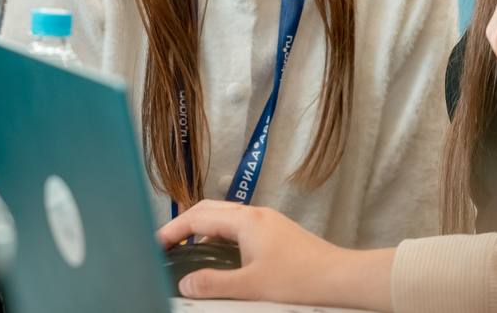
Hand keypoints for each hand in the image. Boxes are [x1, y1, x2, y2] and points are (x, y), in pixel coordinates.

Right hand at [156, 200, 393, 309]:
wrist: (339, 277)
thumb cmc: (300, 278)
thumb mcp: (251, 285)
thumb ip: (214, 284)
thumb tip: (186, 283)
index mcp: (245, 221)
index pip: (198, 217)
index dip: (173, 230)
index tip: (156, 244)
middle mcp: (255, 214)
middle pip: (210, 210)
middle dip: (185, 224)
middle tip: (168, 244)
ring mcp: (267, 221)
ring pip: (226, 218)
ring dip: (204, 229)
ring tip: (190, 250)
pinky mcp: (276, 232)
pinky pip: (239, 227)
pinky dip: (221, 236)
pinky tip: (222, 257)